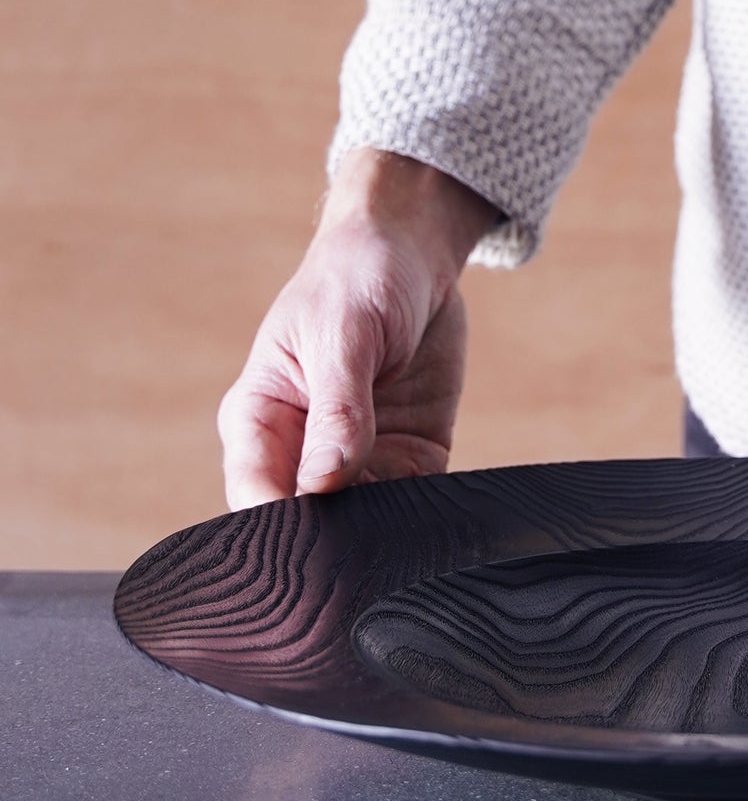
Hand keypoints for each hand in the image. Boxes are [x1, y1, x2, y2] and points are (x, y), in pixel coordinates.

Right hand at [217, 149, 500, 508]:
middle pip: (309, 522)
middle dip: (337, 540)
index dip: (281, 526)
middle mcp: (302, 451)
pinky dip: (427, 514)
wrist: (413, 255)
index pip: (255, 494)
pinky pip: (417, 503)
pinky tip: (439, 515)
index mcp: (260, 420)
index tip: (316, 541)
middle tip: (370, 544)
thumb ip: (337, 409)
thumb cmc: (355, 278)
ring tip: (408, 528)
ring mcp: (359, 459)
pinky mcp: (411, 458)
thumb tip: (324, 482)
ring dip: (387, 531)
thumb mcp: (343, 334)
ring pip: (366, 524)